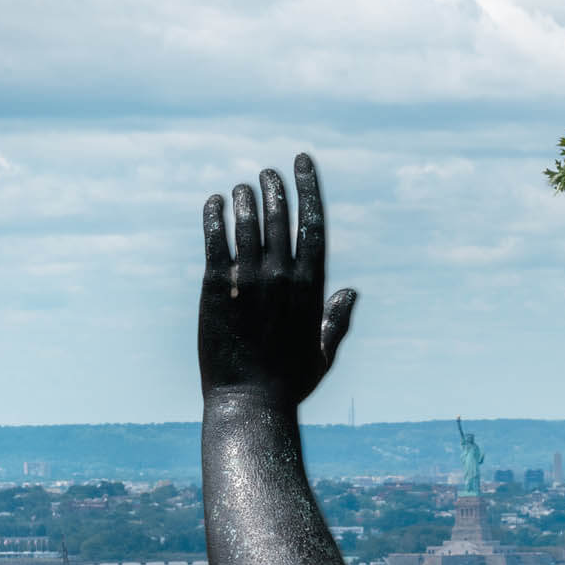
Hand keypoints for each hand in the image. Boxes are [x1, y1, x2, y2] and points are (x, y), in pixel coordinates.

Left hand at [198, 153, 356, 405]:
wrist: (250, 401)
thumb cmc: (290, 383)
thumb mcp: (323, 352)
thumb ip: (336, 319)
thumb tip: (350, 292)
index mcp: (310, 285)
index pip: (313, 223)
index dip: (308, 188)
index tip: (302, 163)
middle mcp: (281, 274)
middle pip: (279, 215)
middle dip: (275, 187)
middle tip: (268, 174)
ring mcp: (248, 277)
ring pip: (247, 221)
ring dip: (245, 198)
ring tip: (242, 188)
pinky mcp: (215, 285)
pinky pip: (214, 238)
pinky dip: (214, 215)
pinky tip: (214, 203)